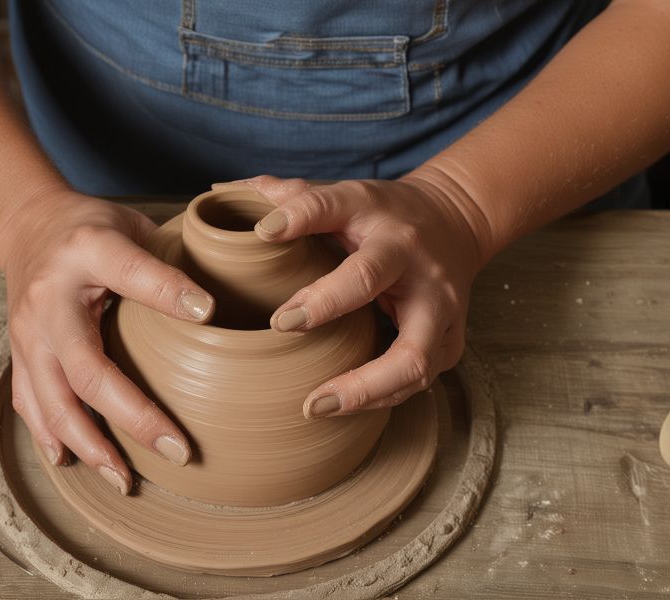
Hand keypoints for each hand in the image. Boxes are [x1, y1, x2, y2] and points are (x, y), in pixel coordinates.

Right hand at [0, 188, 213, 493]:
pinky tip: (73, 462)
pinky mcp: (19, 353)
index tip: (210, 315)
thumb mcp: (134, 225)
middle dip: (133, 417)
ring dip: (91, 445)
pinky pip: (29, 403)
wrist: (27, 225)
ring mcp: (27, 331)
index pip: (133, 274)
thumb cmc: (92, 227)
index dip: (171, 294)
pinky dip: (50, 437)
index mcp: (88, 252)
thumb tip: (217, 306)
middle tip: (179, 450)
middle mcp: (50, 298)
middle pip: (87, 369)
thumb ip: (170, 259)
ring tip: (127, 480)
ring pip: (52, 401)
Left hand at [222, 175, 485, 417]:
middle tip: (282, 325)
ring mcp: (439, 302)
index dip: (298, 217)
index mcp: (375, 215)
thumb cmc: (386, 215)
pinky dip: (381, 398)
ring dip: (363, 387)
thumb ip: (294, 198)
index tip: (263, 232)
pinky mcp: (451, 339)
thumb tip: (228, 192)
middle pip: (371, 279)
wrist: (455, 223)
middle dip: (326, 302)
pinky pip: (418, 378)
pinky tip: (345, 406)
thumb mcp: (346, 197)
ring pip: (411, 355)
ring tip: (315, 405)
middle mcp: (410, 257)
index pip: (332, 205)